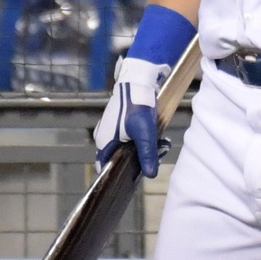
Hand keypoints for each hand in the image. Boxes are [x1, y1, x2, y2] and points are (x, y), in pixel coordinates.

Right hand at [93, 52, 168, 173]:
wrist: (137, 81)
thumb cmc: (137, 106)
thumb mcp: (145, 134)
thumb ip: (147, 155)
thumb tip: (151, 174)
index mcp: (104, 142)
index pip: (106, 167)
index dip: (118, 175)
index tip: (134, 179)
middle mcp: (102, 136)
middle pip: (117, 158)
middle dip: (135, 160)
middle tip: (154, 157)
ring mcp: (108, 128)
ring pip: (123, 147)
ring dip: (139, 149)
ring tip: (157, 145)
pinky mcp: (116, 121)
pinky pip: (126, 138)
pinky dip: (138, 139)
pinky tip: (152, 136)